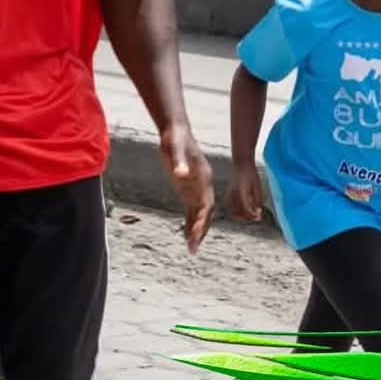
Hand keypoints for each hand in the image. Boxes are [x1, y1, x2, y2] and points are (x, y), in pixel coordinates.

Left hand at [159, 125, 214, 252]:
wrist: (175, 131)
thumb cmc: (175, 139)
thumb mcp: (174, 149)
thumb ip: (179, 162)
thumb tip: (182, 174)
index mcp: (204, 179)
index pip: (206, 205)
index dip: (202, 221)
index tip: (195, 236)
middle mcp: (203, 186)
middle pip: (206, 213)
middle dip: (201, 231)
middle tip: (193, 249)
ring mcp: (196, 188)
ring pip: (200, 214)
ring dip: (196, 230)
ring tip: (191, 248)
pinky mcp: (187, 188)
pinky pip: (192, 209)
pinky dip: (190, 222)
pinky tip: (185, 234)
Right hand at [228, 163, 263, 223]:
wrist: (241, 165)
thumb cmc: (251, 174)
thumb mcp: (257, 186)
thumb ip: (258, 199)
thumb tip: (258, 212)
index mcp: (241, 191)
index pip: (246, 208)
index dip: (253, 215)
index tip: (260, 216)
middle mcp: (234, 195)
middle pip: (239, 212)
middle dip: (248, 218)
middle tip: (257, 218)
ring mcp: (229, 195)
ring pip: (233, 212)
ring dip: (242, 217)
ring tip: (251, 217)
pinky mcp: (228, 195)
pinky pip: (231, 209)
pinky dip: (237, 213)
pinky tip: (245, 213)